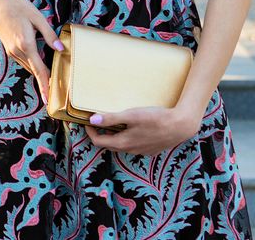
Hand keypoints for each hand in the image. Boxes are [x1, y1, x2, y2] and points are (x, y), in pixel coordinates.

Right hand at [0, 0, 63, 103]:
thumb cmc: (19, 7)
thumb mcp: (38, 18)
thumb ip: (50, 36)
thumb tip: (61, 49)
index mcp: (26, 45)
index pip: (39, 70)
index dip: (45, 85)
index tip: (48, 98)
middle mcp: (17, 51)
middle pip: (34, 72)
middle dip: (44, 83)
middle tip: (53, 95)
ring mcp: (12, 51)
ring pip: (29, 68)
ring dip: (38, 75)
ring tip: (49, 83)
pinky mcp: (10, 49)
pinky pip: (24, 62)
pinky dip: (33, 66)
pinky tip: (40, 66)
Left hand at [84, 105, 203, 155]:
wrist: (180, 126)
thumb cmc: (155, 119)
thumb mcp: (131, 115)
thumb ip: (111, 118)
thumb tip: (92, 119)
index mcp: (122, 143)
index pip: (99, 142)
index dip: (90, 132)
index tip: (88, 121)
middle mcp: (130, 151)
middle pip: (109, 145)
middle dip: (100, 135)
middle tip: (98, 122)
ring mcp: (141, 152)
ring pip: (121, 146)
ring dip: (113, 137)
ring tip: (113, 124)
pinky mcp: (150, 150)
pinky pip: (132, 146)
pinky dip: (126, 139)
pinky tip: (131, 129)